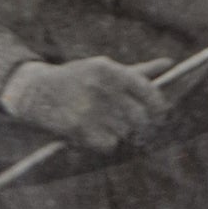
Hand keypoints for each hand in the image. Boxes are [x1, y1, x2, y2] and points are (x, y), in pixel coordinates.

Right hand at [0, 56, 172, 152]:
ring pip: (125, 132)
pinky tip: (91, 130)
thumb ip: (138, 71)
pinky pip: (109, 144)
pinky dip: (104, 142)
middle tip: (130, 122)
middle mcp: (102, 88)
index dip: (159, 107)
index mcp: (110, 70)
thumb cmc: (78, 78)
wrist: (38, 93)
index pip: (148, 92)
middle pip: (140, 117)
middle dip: (139, 123)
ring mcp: (91, 109)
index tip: (161, 114)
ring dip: (118, 131)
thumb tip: (169, 64)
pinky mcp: (80, 129)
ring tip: (101, 120)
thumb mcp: (105, 69)